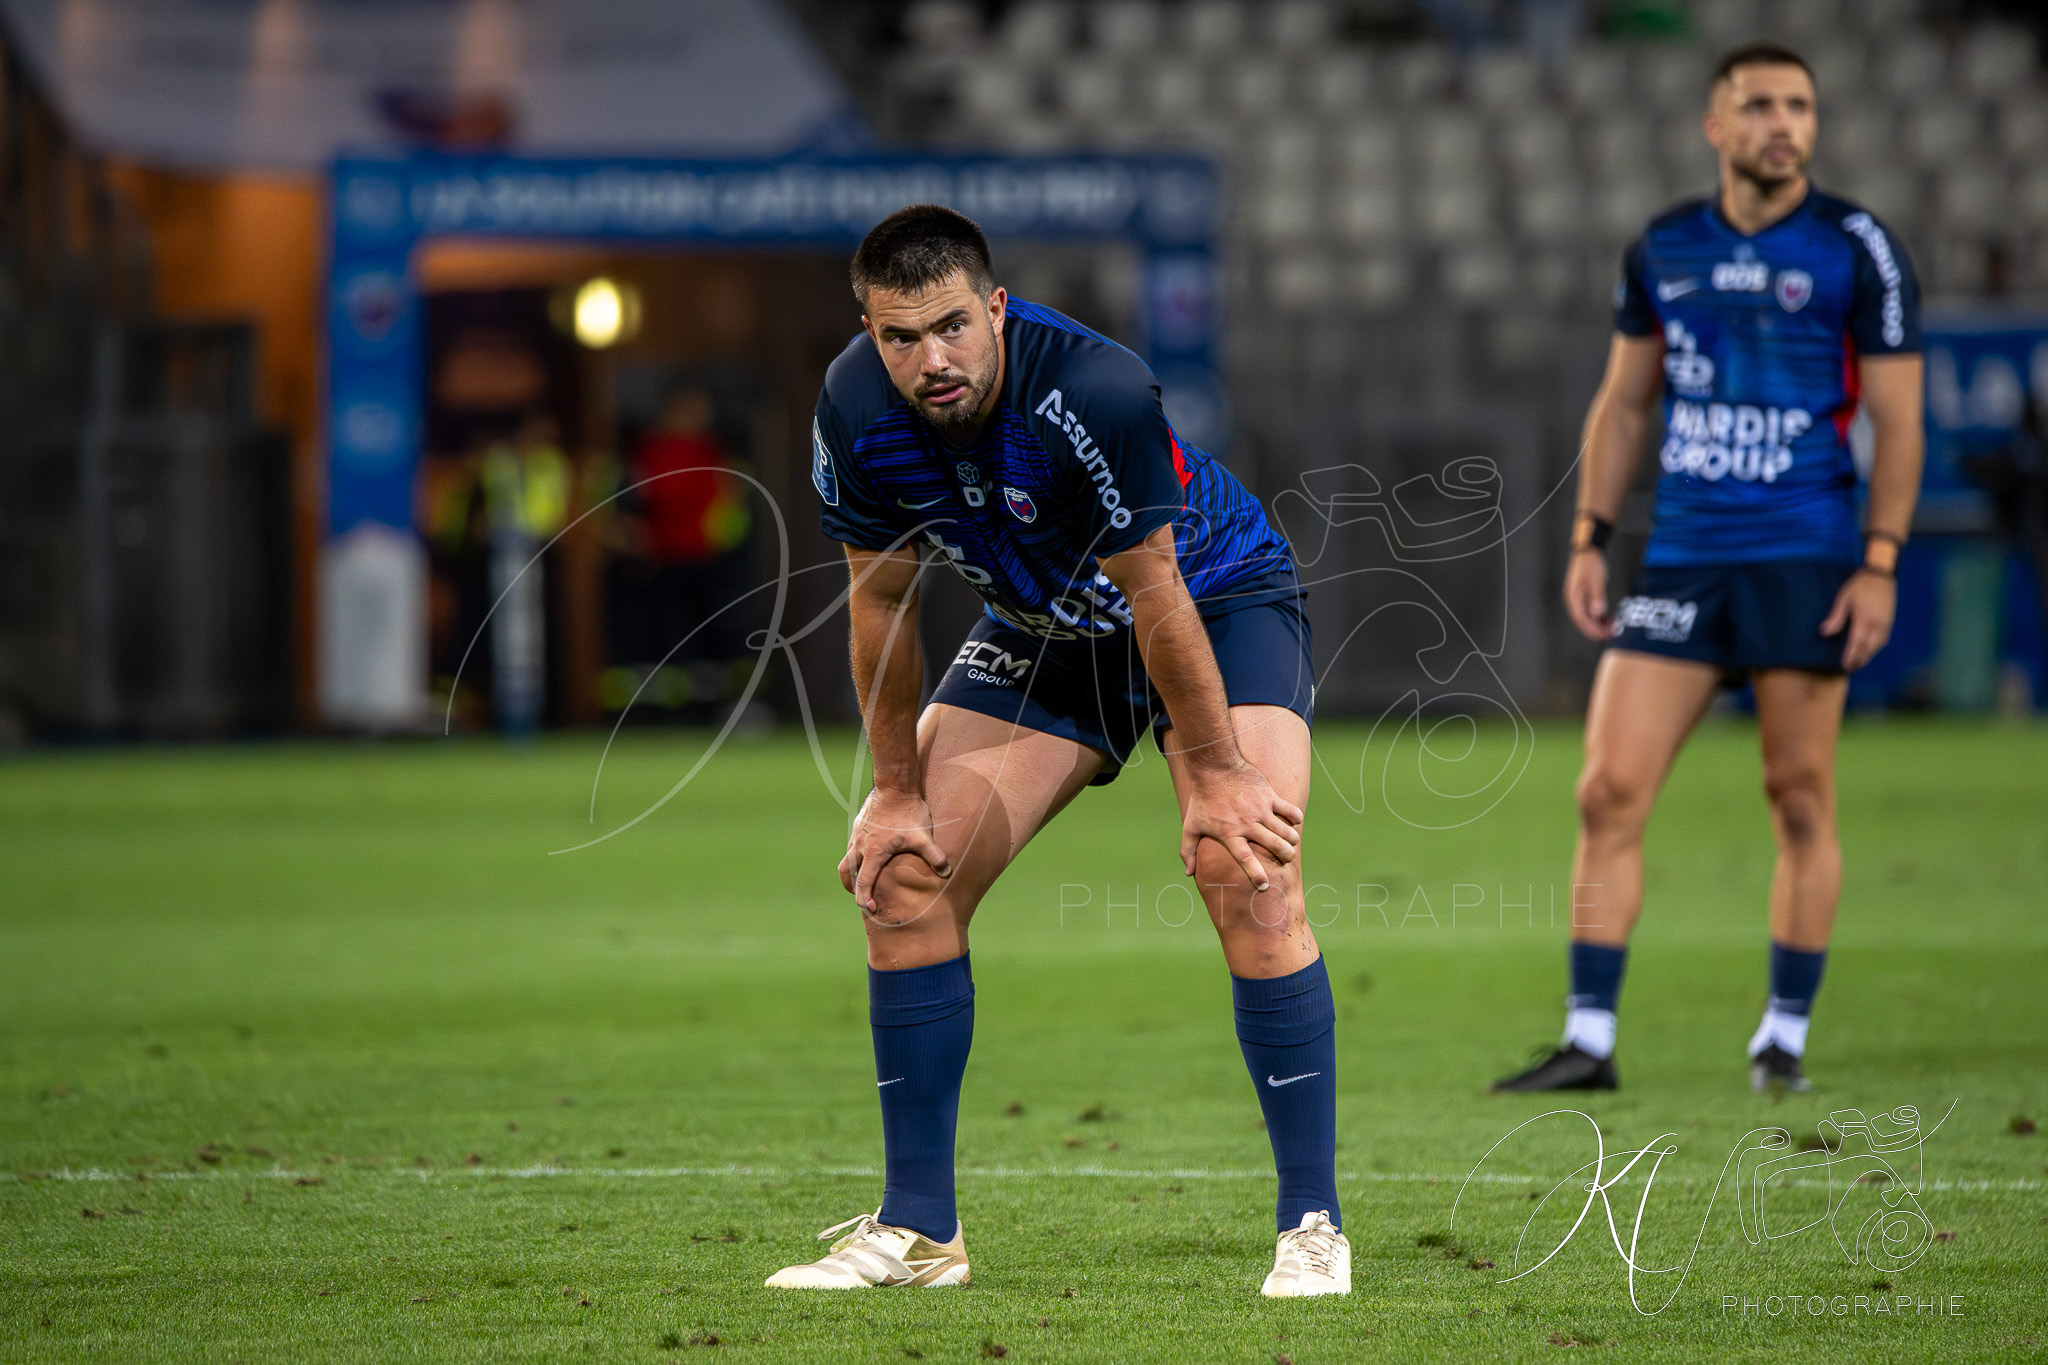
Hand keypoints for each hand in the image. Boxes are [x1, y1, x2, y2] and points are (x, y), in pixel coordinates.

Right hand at [838, 788, 950, 911]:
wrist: (895, 785)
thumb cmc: (908, 811)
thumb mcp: (923, 836)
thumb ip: (934, 856)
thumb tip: (947, 872)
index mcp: (873, 852)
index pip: (863, 882)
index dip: (864, 898)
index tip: (870, 909)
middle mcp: (859, 845)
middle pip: (847, 873)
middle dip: (853, 888)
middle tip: (861, 897)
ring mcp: (856, 834)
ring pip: (846, 859)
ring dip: (851, 873)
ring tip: (860, 879)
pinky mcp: (858, 825)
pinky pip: (851, 846)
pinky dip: (855, 857)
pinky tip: (868, 855)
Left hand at [1179, 761, 1302, 892]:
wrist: (1215, 767)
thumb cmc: (1202, 799)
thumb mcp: (1191, 825)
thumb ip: (1188, 850)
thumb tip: (1188, 874)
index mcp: (1230, 834)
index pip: (1245, 859)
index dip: (1256, 874)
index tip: (1264, 885)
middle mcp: (1247, 824)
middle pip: (1275, 846)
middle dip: (1285, 857)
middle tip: (1285, 859)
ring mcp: (1260, 809)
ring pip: (1286, 832)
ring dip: (1292, 841)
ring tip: (1290, 844)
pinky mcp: (1269, 796)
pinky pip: (1290, 810)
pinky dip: (1296, 818)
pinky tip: (1294, 822)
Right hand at [1563, 548, 1610, 641]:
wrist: (1587, 551)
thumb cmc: (1589, 563)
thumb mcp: (1595, 581)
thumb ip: (1596, 597)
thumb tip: (1598, 613)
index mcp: (1574, 599)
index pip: (1582, 620)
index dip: (1594, 630)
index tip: (1605, 635)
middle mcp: (1574, 601)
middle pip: (1584, 622)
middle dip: (1597, 630)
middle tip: (1612, 632)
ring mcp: (1578, 599)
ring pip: (1587, 618)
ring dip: (1598, 624)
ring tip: (1612, 626)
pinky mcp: (1584, 596)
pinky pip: (1590, 612)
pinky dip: (1598, 617)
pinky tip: (1607, 618)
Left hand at [1821, 569, 1895, 671]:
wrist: (1881, 575)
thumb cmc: (1860, 586)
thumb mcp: (1843, 599)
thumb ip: (1836, 617)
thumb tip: (1825, 633)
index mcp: (1865, 619)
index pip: (1857, 643)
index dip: (1851, 656)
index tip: (1845, 665)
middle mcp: (1878, 624)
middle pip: (1869, 648)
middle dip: (1860, 660)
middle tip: (1850, 669)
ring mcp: (1886, 624)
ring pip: (1878, 646)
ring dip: (1868, 656)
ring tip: (1858, 663)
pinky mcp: (1890, 622)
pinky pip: (1883, 640)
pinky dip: (1876, 648)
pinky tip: (1869, 650)